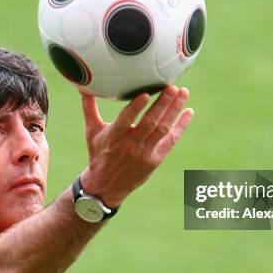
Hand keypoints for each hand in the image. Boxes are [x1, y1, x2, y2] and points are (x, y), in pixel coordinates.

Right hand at [79, 85, 192, 207]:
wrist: (106, 186)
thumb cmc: (99, 153)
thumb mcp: (91, 132)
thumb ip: (89, 108)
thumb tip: (83, 87)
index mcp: (113, 137)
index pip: (125, 120)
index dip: (136, 107)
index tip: (145, 93)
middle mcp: (130, 145)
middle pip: (150, 123)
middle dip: (162, 104)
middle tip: (172, 86)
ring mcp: (145, 153)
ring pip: (163, 129)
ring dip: (174, 110)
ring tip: (183, 93)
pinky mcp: (156, 159)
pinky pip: (171, 141)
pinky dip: (181, 126)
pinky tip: (188, 112)